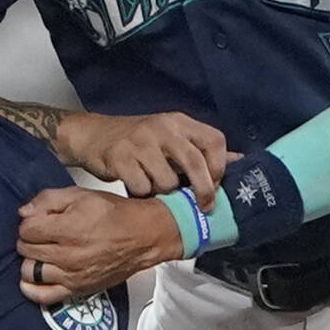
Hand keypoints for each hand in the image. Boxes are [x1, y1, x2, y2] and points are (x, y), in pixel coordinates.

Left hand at [17, 186, 180, 302]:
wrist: (144, 236)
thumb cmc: (115, 215)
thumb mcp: (81, 195)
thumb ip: (48, 200)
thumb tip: (24, 212)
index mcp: (68, 229)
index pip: (27, 229)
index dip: (29, 222)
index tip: (38, 220)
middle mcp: (68, 255)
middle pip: (26, 249)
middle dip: (28, 239)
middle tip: (40, 234)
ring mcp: (72, 275)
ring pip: (30, 272)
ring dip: (30, 260)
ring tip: (41, 252)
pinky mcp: (78, 290)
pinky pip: (43, 296)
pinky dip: (32, 289)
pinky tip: (33, 277)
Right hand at [59, 110, 229, 202]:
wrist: (91, 135)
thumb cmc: (137, 140)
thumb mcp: (170, 137)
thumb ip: (200, 148)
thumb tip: (238, 161)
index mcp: (178, 122)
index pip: (213, 140)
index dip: (219, 166)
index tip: (216, 183)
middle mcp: (161, 128)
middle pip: (194, 161)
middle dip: (203, 189)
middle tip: (204, 206)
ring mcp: (140, 142)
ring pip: (166, 181)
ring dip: (163, 192)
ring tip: (155, 188)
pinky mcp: (120, 157)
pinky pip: (141, 187)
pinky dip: (141, 193)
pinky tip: (137, 187)